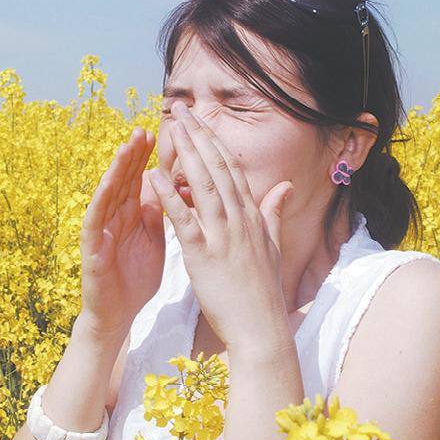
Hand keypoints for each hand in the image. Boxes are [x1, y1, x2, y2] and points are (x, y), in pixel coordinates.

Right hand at [79, 126, 165, 336]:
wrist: (119, 316)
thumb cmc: (136, 278)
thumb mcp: (154, 240)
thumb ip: (157, 213)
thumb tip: (168, 185)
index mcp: (132, 215)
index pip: (140, 179)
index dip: (148, 157)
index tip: (162, 133)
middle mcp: (114, 217)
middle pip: (124, 180)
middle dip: (133, 155)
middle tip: (143, 129)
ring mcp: (101, 230)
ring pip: (108, 193)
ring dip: (117, 169)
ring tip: (126, 147)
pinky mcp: (92, 248)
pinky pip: (95, 220)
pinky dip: (101, 201)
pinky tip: (108, 184)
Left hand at [146, 101, 293, 350]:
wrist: (262, 329)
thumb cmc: (263, 292)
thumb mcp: (271, 247)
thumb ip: (274, 213)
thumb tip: (286, 187)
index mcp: (252, 216)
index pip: (232, 169)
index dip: (214, 141)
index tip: (200, 121)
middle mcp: (239, 219)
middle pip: (217, 168)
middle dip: (199, 135)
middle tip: (181, 110)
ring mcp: (223, 236)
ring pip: (203, 185)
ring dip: (186, 154)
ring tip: (171, 128)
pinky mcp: (204, 255)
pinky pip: (184, 219)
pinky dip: (168, 195)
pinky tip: (153, 176)